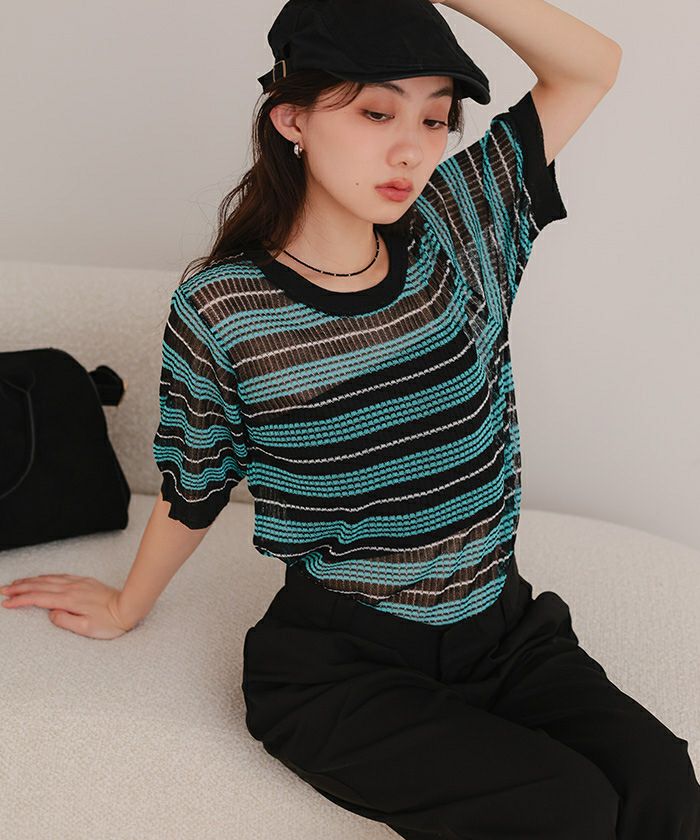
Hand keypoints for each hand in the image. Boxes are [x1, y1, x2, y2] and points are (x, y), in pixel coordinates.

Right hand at [1, 574, 133, 638]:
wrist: (129, 606)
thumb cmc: (111, 621)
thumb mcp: (86, 628)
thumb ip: (65, 621)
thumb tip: (51, 614)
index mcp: (69, 601)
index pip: (39, 598)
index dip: (21, 600)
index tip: (7, 602)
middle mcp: (72, 589)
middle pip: (40, 586)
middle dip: (20, 588)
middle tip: (5, 590)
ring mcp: (78, 583)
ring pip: (49, 579)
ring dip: (31, 581)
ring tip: (18, 583)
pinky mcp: (85, 582)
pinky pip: (60, 576)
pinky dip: (47, 576)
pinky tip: (43, 577)